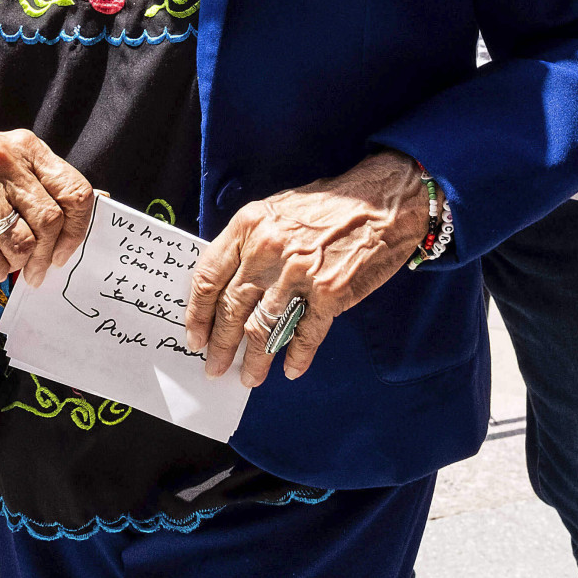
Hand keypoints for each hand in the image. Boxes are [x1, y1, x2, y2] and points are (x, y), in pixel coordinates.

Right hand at [0, 123, 94, 282]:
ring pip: (21, 242)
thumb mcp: (10, 157)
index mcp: (26, 147)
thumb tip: (102, 202)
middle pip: (49, 221)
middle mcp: (3, 161)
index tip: (65, 250)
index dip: (78, 229)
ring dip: (21, 264)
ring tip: (13, 265)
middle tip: (39, 271)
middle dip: (48, 256)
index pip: (74, 191)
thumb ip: (47, 180)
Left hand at [185, 151, 429, 389]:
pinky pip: (305, 335)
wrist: (383, 201)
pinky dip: (297, 357)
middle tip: (214, 366)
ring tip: (249, 377)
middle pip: (232, 309)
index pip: (209, 277)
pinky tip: (291, 369)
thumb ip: (248, 243)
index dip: (197, 313)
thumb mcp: (274, 210)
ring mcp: (299, 274)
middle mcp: (269, 250)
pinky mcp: (331, 293)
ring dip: (255, 360)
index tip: (195, 336)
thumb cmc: (329, 205)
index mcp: (249, 226)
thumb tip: (226, 284)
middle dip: (220, 345)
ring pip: (264, 328)